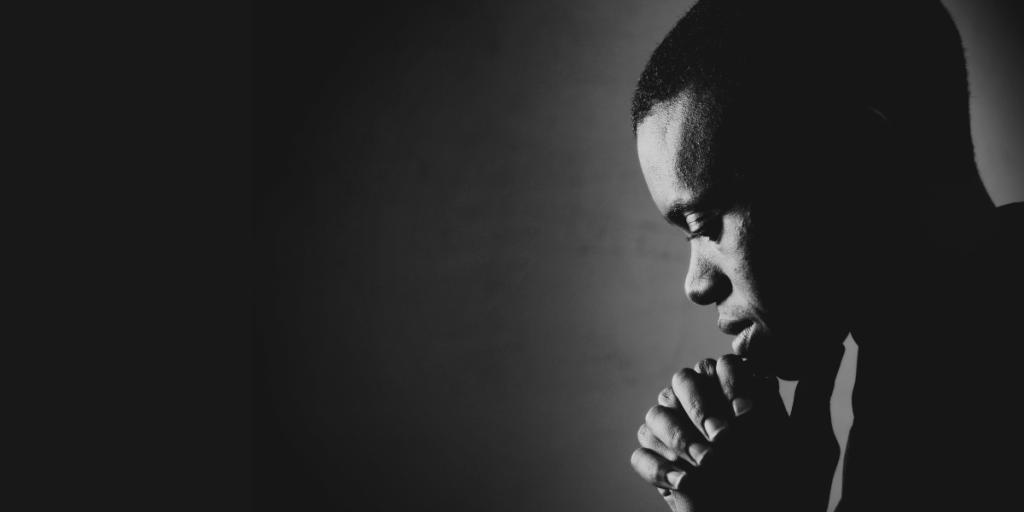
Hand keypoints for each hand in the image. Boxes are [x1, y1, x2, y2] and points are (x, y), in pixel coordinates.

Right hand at [630, 346, 844, 511]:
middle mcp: (704, 411)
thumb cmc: (798, 490)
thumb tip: (836, 345)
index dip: (730, 383)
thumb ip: (815, 393)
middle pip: (680, 381)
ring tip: (708, 464)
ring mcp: (679, 440)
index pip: (719, 365)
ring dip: (679, 438)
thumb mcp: (812, 441)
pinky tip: (686, 483)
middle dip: (700, 406)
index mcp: (736, 397)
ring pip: (655, 414)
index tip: (749, 413)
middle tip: (724, 437)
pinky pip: (640, 455)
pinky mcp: (662, 469)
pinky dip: (659, 468)